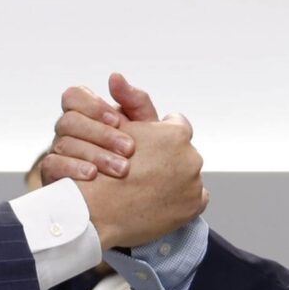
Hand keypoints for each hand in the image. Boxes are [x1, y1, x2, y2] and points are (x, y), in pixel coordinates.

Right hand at [36, 73, 160, 184]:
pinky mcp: (53, 175)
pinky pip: (52, 165)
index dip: (93, 106)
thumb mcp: (144, 128)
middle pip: (69, 121)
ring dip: (95, 154)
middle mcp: (67, 131)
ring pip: (64, 144)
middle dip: (101, 134)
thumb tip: (114, 77)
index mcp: (85, 114)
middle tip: (129, 149)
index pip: (73, 96)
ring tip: (121, 169)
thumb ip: (134, 101)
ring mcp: (58, 152)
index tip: (118, 121)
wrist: (136, 194)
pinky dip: (73, 168)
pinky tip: (93, 175)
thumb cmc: (140, 155)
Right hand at [79, 114, 206, 250]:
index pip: (176, 124)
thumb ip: (126, 102)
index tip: (148, 143)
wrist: (94, 211)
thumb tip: (118, 78)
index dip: (158, 133)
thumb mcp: (115, 127)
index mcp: (175, 134)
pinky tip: (157, 201)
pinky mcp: (193, 206)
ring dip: (172, 179)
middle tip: (144, 167)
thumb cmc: (101, 168)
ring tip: (148, 187)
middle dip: (166, 157)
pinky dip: (178, 200)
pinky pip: (192, 199)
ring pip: (187, 176)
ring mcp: (194, 184)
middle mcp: (190, 157)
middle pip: (183, 152)